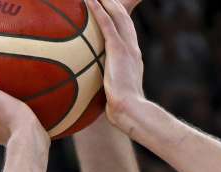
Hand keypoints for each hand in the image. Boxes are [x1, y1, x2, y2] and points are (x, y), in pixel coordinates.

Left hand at [86, 0, 147, 130]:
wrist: (132, 111)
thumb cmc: (124, 111)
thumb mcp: (117, 97)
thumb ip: (109, 90)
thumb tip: (99, 99)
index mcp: (133, 58)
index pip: (127, 34)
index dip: (122, 20)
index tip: (115, 11)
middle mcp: (132, 49)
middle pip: (125, 19)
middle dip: (117, 5)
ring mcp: (127, 48)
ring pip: (118, 16)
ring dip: (108, 2)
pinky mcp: (119, 50)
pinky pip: (106, 24)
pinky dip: (98, 10)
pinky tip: (88, 0)